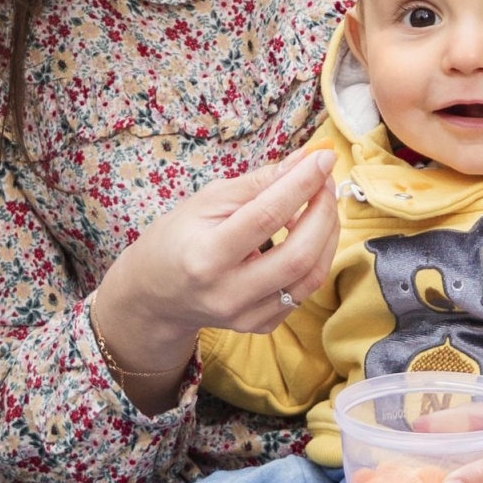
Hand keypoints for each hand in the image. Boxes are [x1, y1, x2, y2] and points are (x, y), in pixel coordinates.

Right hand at [91, 147, 339, 411]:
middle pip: (298, 255)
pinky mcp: (260, 325)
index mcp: (205, 256)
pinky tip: (308, 234)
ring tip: (322, 204)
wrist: (155, 293)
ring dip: (328, 235)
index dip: (301, 184)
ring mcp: (246, 316)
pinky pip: (303, 292)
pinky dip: (315, 257)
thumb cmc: (178, 238)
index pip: (266, 216)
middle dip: (323, 212)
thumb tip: (306, 160)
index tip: (323, 157)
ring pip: (310, 277)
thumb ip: (257, 182)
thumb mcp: (206, 201)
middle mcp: (227, 293)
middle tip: (326, 181)